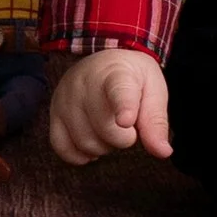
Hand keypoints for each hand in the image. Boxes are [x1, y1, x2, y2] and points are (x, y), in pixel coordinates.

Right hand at [49, 46, 173, 165]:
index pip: (119, 90)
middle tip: (127, 125)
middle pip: (105, 129)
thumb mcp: (153, 89)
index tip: (126, 120)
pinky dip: (80, 154)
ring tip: (109, 128)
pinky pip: (63, 148)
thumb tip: (163, 152)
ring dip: (103, 146)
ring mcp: (65, 98)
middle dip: (123, 138)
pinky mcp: (53, 114)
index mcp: (117, 72)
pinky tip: (92, 141)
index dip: (123, 107)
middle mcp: (85, 83)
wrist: (102, 62)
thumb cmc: (131, 78)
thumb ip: (156, 121)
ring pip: (85, 143)